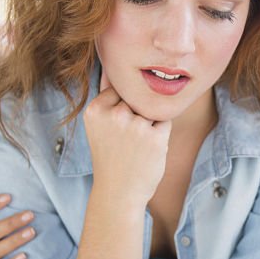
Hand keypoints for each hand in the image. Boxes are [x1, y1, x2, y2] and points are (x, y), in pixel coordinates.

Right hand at [84, 70, 170, 207]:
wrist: (118, 193)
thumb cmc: (110, 156)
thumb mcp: (99, 125)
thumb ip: (106, 96)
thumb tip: (113, 65)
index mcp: (95, 109)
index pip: (120, 89)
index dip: (122, 107)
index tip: (114, 130)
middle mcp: (114, 114)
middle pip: (137, 97)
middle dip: (136, 114)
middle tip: (125, 141)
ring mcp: (135, 125)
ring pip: (152, 108)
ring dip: (149, 123)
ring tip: (135, 146)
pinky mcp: (155, 137)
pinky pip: (164, 121)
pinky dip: (160, 133)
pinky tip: (147, 150)